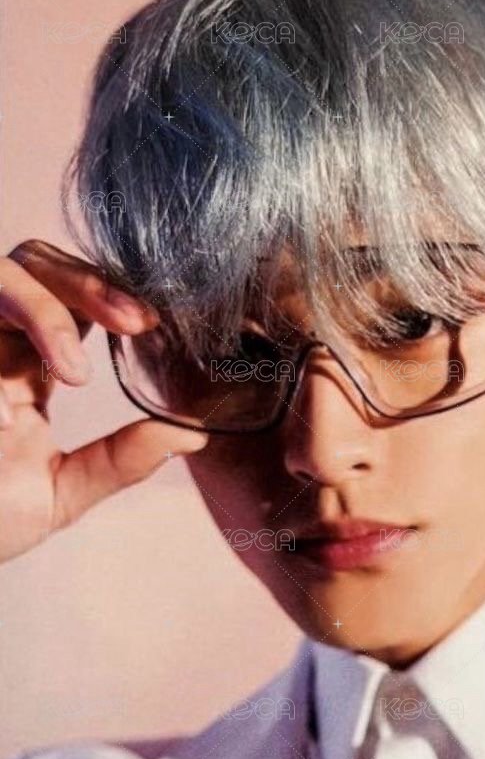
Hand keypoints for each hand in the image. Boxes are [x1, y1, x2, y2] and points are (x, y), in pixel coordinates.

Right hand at [0, 239, 208, 563]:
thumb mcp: (59, 494)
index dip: (114, 296)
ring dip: (48, 304)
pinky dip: (15, 337)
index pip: (71, 298)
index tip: (155, 324)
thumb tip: (192, 434)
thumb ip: (120, 461)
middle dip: (89, 281)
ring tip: (83, 361)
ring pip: (0, 273)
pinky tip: (36, 393)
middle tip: (138, 322)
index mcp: (24, 368)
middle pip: (34, 264)